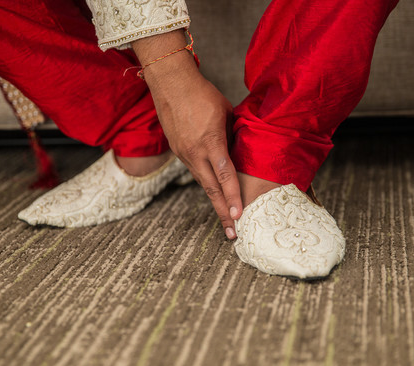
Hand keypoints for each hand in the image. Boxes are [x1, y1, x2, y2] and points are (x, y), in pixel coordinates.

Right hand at [133, 31, 242, 238]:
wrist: (170, 83)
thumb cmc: (203, 94)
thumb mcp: (227, 114)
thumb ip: (233, 137)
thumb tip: (243, 154)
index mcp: (210, 141)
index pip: (225, 175)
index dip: (233, 197)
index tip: (239, 216)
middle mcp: (194, 152)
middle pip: (211, 189)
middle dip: (223, 213)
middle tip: (233, 234)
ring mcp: (183, 153)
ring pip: (203, 183)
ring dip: (215, 202)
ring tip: (226, 221)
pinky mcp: (177, 151)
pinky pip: (195, 172)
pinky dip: (206, 185)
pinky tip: (215, 195)